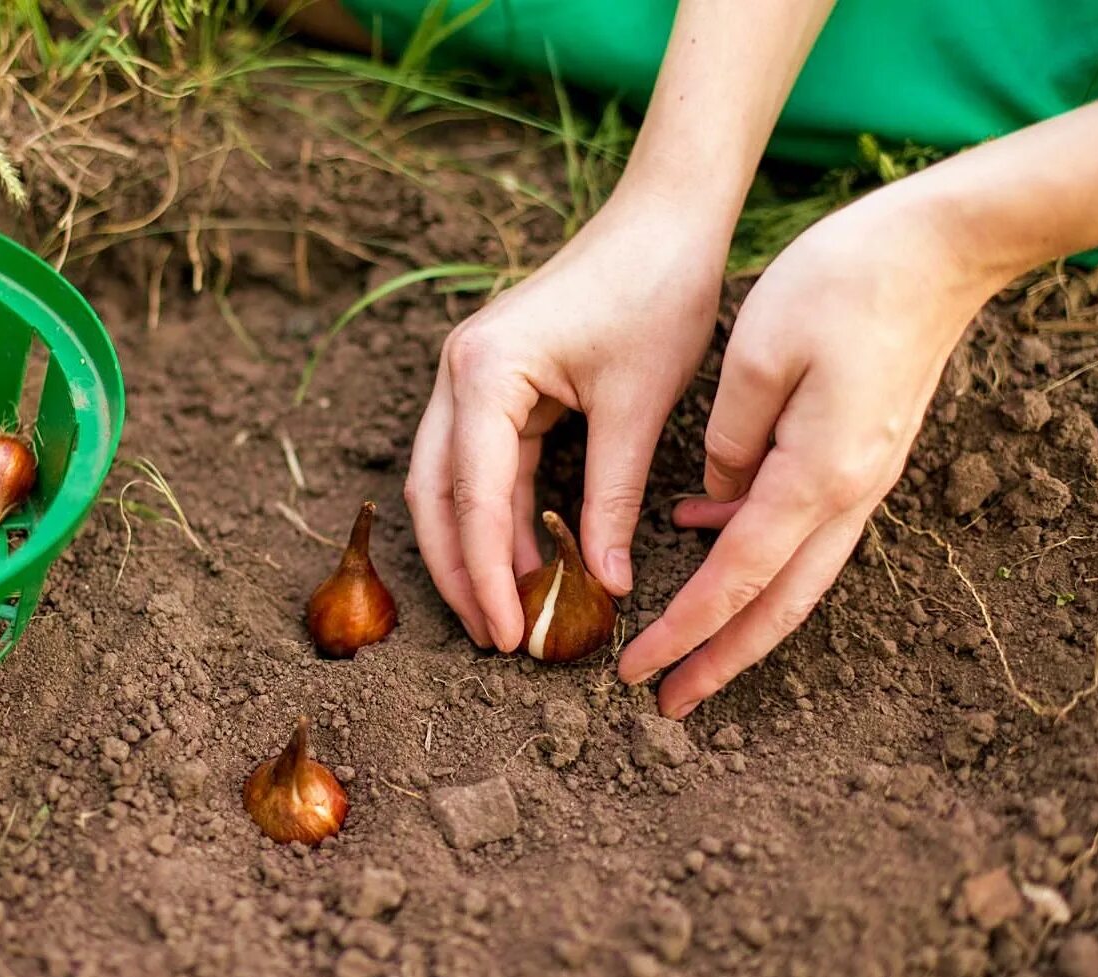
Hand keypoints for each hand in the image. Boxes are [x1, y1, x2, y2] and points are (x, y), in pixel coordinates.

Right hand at [405, 197, 725, 649]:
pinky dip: (496, 515)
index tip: (511, 635)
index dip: (488, 575)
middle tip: (496, 638)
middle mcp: (457, 373)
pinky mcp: (492, 382)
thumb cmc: (656, 293)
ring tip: (507, 612)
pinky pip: (478, 463)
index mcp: (484, 372)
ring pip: (446, 484)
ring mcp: (468, 376)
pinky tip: (526, 559)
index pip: (473, 497)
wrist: (663, 217)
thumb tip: (604, 586)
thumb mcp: (639, 407)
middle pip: (434, 495)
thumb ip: (612, 499)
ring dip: (471, 548)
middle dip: (460, 572)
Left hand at [618, 187, 1000, 716]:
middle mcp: (848, 493)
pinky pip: (805, 527)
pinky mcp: (862, 456)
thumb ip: (730, 440)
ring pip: (797, 577)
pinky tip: (705, 531)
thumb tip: (713, 498)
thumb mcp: (761, 353)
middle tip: (668, 703)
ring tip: (688, 649)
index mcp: (816, 475)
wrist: (940, 247)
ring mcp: (863, 478)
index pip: (736, 579)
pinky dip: (757, 551)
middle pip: (778, 605)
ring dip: (741, 621)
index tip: (637, 672)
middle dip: (720, 660)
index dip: (684, 632)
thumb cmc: (844, 281)